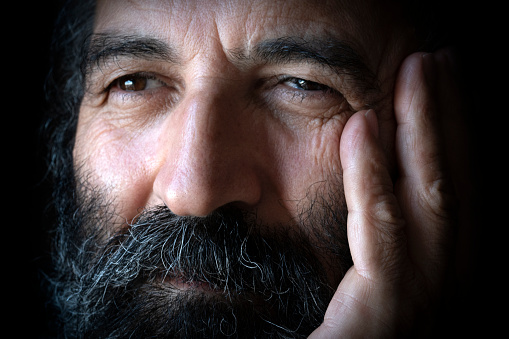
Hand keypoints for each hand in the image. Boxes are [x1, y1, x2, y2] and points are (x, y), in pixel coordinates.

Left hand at [310, 49, 463, 337]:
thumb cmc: (337, 334)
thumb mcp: (363, 286)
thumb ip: (378, 243)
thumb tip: (378, 190)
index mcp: (436, 278)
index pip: (449, 196)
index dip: (450, 139)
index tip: (436, 89)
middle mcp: (442, 287)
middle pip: (452, 189)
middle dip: (449, 121)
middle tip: (438, 60)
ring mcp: (423, 304)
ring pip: (431, 201)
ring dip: (426, 131)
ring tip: (419, 69)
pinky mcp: (386, 316)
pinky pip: (384, 235)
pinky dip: (375, 178)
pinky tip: (363, 126)